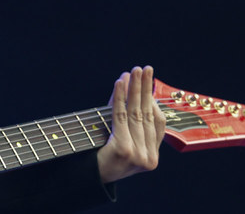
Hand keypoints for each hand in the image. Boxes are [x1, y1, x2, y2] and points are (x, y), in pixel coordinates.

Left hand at [96, 65, 165, 183]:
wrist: (86, 177)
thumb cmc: (100, 154)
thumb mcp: (119, 134)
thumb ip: (124, 111)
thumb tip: (127, 80)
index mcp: (152, 157)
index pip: (158, 123)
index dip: (153, 100)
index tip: (148, 81)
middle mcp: (149, 158)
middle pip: (148, 115)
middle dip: (145, 89)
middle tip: (145, 69)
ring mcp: (138, 155)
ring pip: (136, 114)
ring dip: (134, 89)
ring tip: (134, 71)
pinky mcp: (124, 149)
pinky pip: (121, 117)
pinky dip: (119, 97)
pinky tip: (120, 82)